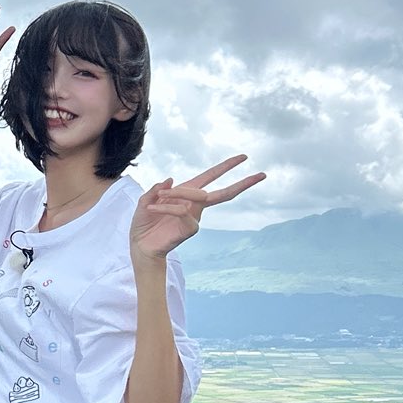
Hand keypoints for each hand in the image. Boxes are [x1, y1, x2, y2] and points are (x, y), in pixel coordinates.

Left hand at [129, 156, 266, 264]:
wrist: (141, 245)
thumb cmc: (144, 223)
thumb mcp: (145, 200)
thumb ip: (156, 189)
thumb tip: (171, 180)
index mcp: (186, 192)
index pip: (211, 176)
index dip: (227, 166)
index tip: (244, 157)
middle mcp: (194, 204)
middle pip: (223, 192)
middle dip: (242, 183)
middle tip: (261, 175)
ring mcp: (195, 217)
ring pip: (198, 196)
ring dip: (176, 194)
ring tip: (155, 199)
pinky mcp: (191, 228)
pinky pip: (183, 210)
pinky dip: (167, 207)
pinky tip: (153, 209)